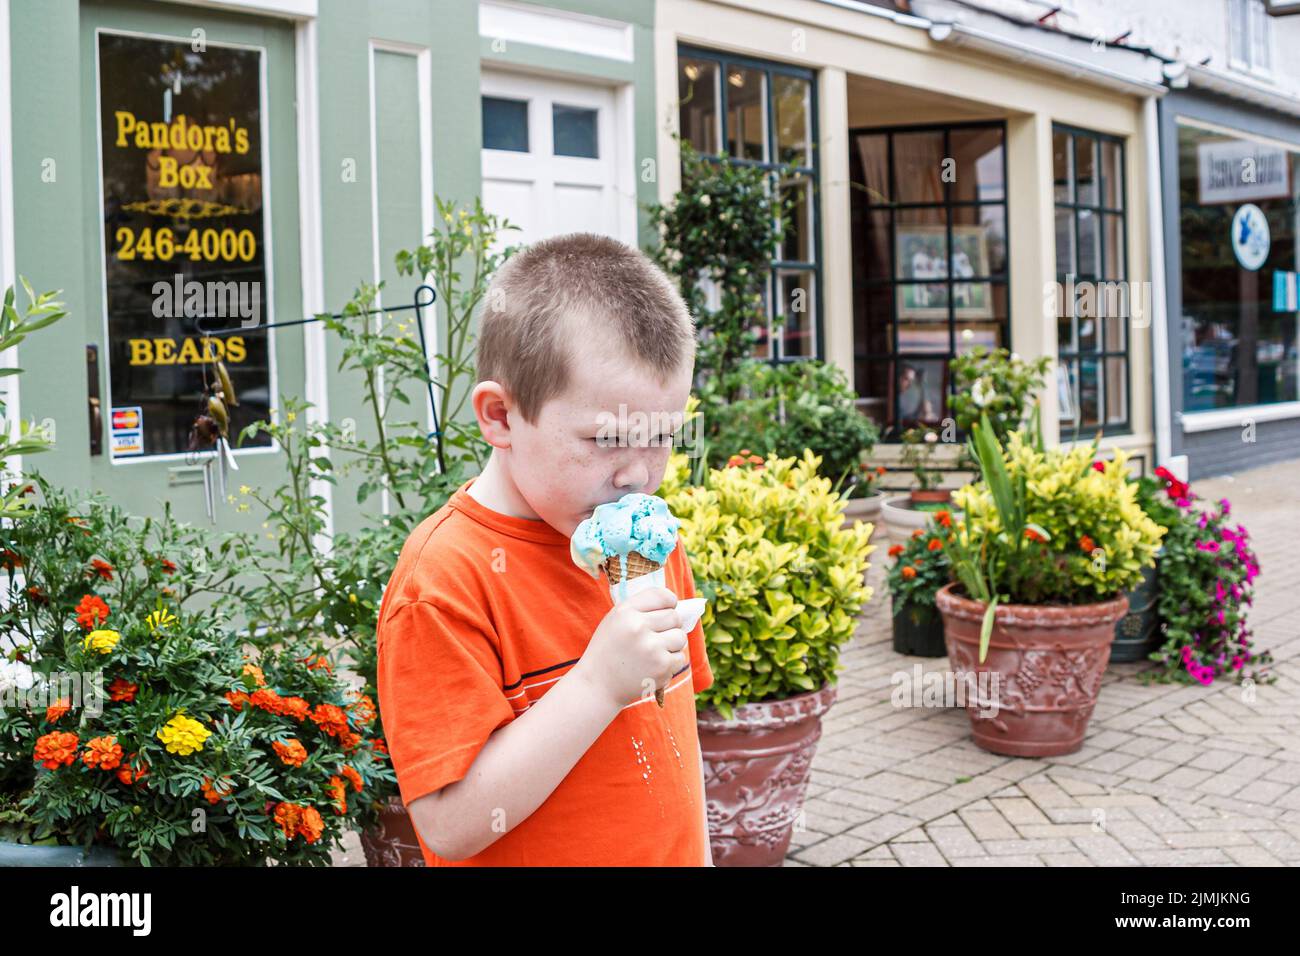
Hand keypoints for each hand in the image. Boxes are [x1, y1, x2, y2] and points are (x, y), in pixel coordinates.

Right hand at [576, 587, 686, 708]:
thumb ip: (640, 608)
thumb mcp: (615, 620)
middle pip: (675, 617)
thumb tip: (674, 603)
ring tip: (654, 652)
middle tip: (656, 636)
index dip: (669, 602)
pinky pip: (680, 658)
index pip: (662, 596)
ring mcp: (652, 648)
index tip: (666, 610)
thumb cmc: (608, 650)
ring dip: (672, 645)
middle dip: (670, 626)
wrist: (598, 685)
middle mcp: (638, 627)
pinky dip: (671, 663)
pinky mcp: (661, 667)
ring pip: (680, 637)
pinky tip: (653, 666)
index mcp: (625, 612)